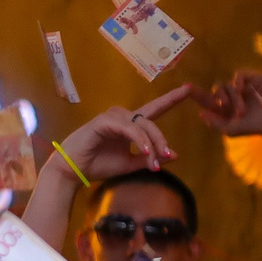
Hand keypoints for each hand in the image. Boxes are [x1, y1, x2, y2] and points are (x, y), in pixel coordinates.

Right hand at [53, 92, 190, 183]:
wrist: (72, 171)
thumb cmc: (97, 165)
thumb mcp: (129, 164)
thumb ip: (150, 159)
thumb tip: (174, 155)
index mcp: (129, 125)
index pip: (154, 110)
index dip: (171, 99)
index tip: (189, 89)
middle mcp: (123, 117)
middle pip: (151, 122)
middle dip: (162, 139)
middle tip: (167, 156)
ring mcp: (113, 117)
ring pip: (143, 125)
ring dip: (152, 143)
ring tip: (154, 161)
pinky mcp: (105, 121)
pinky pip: (130, 129)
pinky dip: (139, 140)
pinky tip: (144, 152)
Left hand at [193, 71, 261, 140]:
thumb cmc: (255, 128)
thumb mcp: (230, 130)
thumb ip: (215, 122)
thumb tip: (200, 113)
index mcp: (227, 108)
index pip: (208, 99)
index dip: (196, 94)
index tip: (184, 88)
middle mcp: (234, 96)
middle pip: (217, 89)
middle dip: (219, 97)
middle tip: (224, 106)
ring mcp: (245, 87)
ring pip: (228, 84)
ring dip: (231, 96)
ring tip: (241, 110)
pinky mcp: (255, 79)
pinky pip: (239, 74)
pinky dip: (236, 81)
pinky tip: (239, 89)